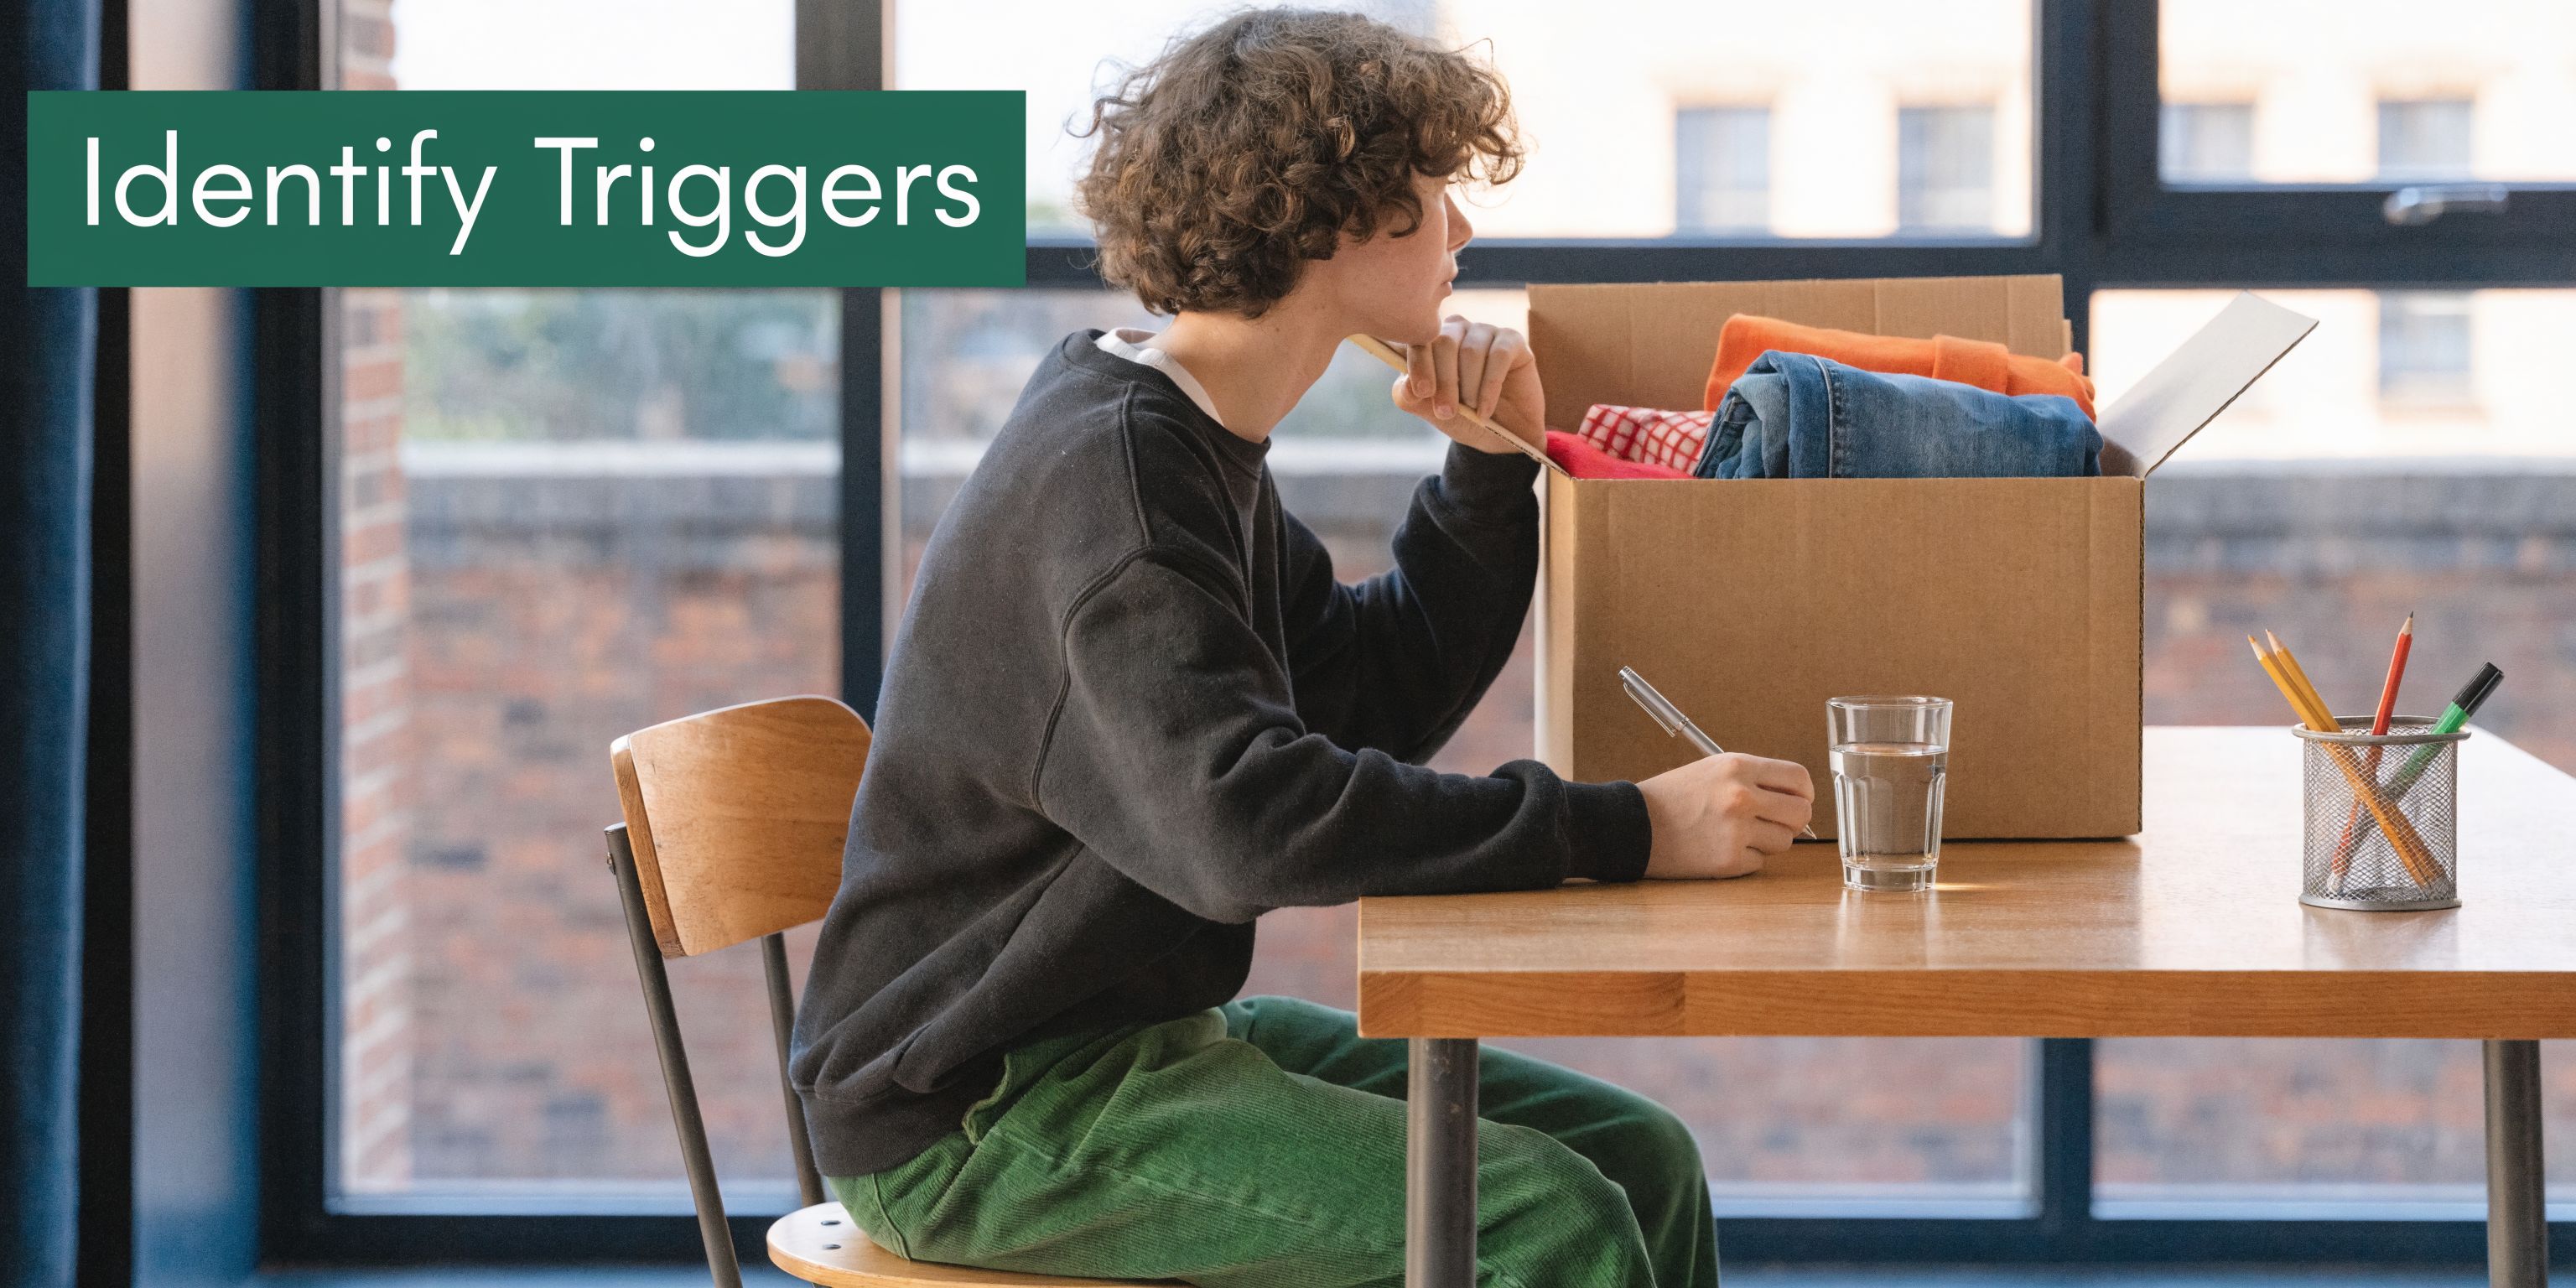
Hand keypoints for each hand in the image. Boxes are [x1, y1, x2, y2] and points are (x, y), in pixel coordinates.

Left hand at [1388, 315, 1546, 455]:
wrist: (1503, 435)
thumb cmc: (1465, 419)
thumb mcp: (1432, 413)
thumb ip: (1412, 399)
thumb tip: (1405, 386)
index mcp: (1431, 342)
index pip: (1418, 339)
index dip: (1418, 364)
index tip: (1421, 393)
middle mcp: (1456, 330)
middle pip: (1444, 342)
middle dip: (1444, 381)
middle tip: (1446, 412)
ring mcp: (1485, 332)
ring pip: (1471, 350)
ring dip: (1469, 387)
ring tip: (1472, 411)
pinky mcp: (1512, 340)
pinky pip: (1498, 356)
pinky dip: (1489, 388)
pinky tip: (1485, 410)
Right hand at [1636, 754, 1814, 879]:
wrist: (1632, 826)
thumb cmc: (1672, 797)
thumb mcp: (1712, 770)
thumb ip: (1754, 779)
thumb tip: (1797, 799)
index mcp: (1738, 767)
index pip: (1798, 778)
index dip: (1804, 793)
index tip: (1799, 801)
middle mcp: (1741, 796)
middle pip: (1800, 813)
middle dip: (1793, 821)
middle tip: (1773, 823)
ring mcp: (1736, 830)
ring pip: (1784, 841)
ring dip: (1767, 842)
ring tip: (1737, 835)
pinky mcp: (1728, 860)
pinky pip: (1759, 862)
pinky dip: (1745, 859)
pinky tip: (1719, 848)